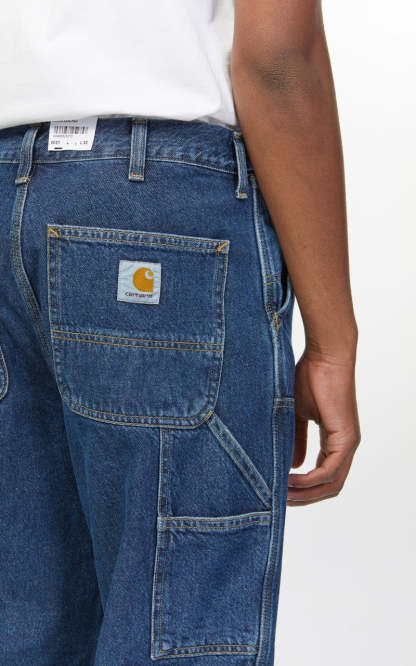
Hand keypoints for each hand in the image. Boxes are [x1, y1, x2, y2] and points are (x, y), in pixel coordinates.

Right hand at [287, 346, 360, 505]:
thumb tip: (293, 466)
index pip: (323, 478)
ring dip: (305, 494)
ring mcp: (348, 444)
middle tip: (278, 500)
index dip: (303, 489)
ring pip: (330, 485)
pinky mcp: (346, 439)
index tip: (279, 491)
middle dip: (303, 499)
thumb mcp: (296, 415)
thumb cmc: (311, 377)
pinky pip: (329, 471)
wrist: (324, 356)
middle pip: (328, 488)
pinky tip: (290, 478)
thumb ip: (295, 440)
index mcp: (335, 441)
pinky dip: (309, 480)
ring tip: (280, 493)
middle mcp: (345, 446)